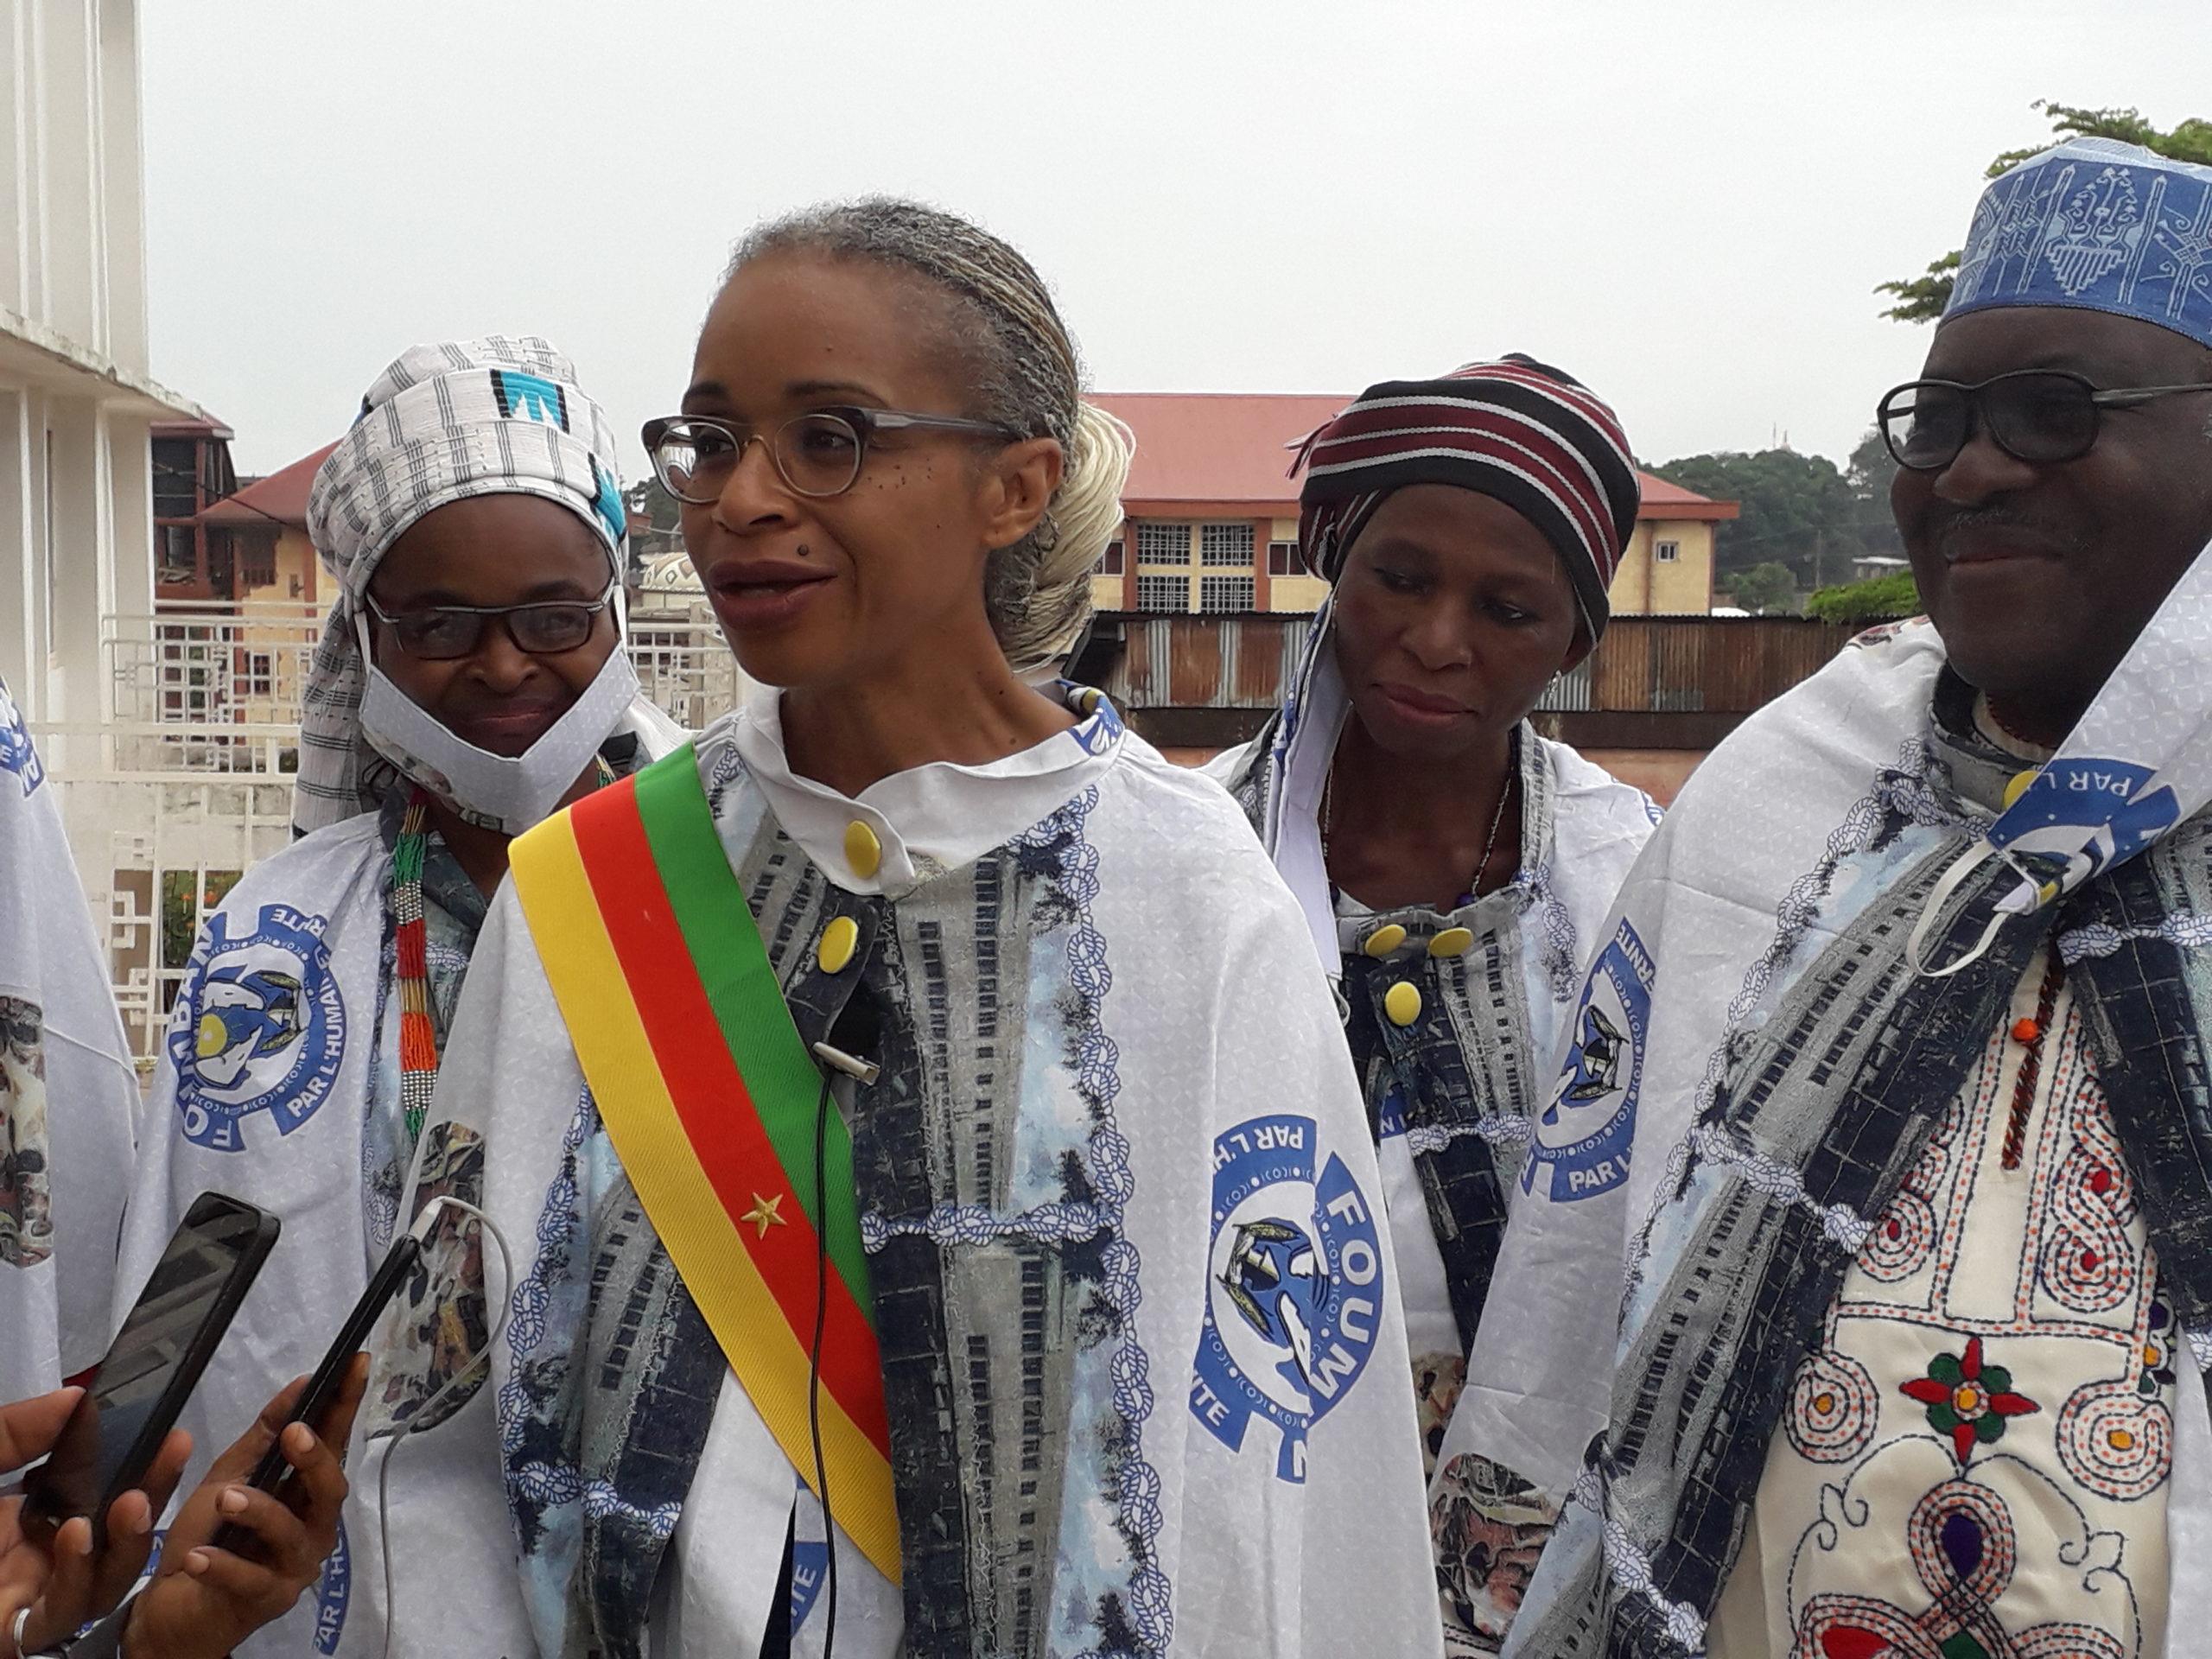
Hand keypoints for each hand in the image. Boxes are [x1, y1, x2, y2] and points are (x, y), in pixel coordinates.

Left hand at [0, 1390, 189, 1653]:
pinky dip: (78, 1578)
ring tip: (126, 1503)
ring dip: (124, 1543)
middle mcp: (34, 1560)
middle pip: (115, 1539)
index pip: (103, 1494)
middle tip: (169, 1455)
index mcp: (26, 1518)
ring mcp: (23, 1599)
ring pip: (103, 1584)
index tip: (169, 1435)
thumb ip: (13, 1433)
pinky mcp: (10, 1632)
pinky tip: (75, 1538)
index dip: (142, 1469)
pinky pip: (60, 1616)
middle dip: (150, 1498)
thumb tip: (76, 1399)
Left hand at [124, 1360, 367, 1658]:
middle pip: (330, 1490)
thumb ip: (262, 1437)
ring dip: (260, 1511)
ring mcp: (295, 1566)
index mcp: (306, 1493)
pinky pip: (250, 1580)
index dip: (346, 1404)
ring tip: (226, 1500)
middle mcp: (313, 1528)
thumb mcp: (229, 1476)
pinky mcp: (267, 1600)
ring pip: (291, 1533)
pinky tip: (197, 1558)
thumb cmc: (210, 1537)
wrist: (176, 1608)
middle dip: (316, 1459)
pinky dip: (222, 1566)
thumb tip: (299, 1385)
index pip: (334, 1442)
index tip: (354, 1364)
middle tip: (294, 1433)